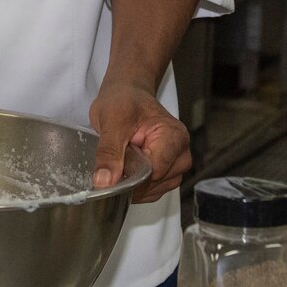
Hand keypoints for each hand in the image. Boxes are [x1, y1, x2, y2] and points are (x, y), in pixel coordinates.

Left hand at [89, 80, 190, 203]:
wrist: (127, 94)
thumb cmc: (123, 101)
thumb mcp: (111, 121)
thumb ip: (108, 152)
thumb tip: (104, 182)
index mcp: (174, 136)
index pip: (154, 172)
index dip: (130, 176)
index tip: (111, 171)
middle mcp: (181, 152)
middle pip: (154, 183)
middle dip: (131, 179)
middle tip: (116, 157)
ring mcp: (176, 165)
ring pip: (153, 191)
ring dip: (132, 183)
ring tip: (123, 158)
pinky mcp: (167, 173)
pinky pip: (151, 191)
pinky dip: (135, 186)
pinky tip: (126, 168)